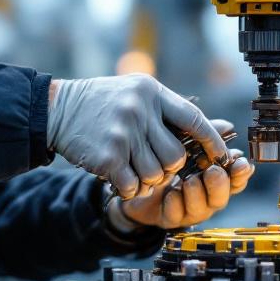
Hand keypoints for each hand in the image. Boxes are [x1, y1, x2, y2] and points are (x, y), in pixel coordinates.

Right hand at [48, 74, 226, 199]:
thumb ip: (166, 110)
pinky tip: (118, 177)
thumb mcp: (135, 94)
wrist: (57, 108)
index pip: (193, 119)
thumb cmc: (101, 104)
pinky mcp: (107, 156)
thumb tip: (213, 128)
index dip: (211, 140)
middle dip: (167, 168)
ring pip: (156, 174)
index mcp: (151, 92)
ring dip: (146, 179)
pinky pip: (133, 185)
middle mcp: (139, 110)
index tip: (222, 155)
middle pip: (175, 156)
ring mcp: (123, 133)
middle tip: (151, 164)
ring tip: (130, 167)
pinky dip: (128, 188)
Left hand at [114, 148, 253, 228]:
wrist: (135, 176)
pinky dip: (175, 204)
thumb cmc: (165, 157)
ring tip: (189, 180)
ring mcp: (189, 210)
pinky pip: (176, 216)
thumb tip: (228, 126)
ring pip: (201, 210)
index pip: (235, 180)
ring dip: (196, 194)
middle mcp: (206, 197)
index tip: (241, 164)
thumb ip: (205, 134)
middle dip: (219, 184)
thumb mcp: (184, 141)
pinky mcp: (169, 219)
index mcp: (214, 178)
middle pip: (221, 198)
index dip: (240, 174)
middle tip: (213, 171)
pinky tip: (170, 194)